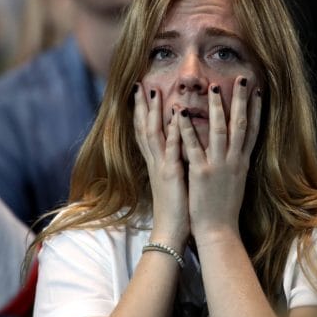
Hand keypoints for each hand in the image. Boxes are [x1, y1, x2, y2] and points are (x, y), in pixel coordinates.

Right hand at [134, 84, 189, 249]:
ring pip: (154, 134)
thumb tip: (176, 148)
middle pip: (144, 128)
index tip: (142, 92)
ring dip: (153, 112)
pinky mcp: (171, 175)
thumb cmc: (176, 208)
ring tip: (154, 91)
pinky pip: (171, 150)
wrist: (171, 232)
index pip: (146, 133)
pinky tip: (175, 116)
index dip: (142, 112)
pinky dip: (172, 131)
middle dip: (142, 106)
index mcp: (157, 163)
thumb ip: (171, 163)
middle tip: (140, 84)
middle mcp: (156, 162)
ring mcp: (162, 167)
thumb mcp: (173, 180)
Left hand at [178, 77, 262, 240]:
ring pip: (219, 131)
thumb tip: (240, 148)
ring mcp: (218, 166)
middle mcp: (234, 161)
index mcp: (242, 162)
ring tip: (213, 87)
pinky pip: (193, 146)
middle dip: (241, 100)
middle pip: (240, 125)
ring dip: (216, 108)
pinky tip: (180, 113)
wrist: (219, 230)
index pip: (252, 130)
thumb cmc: (226, 207)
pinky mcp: (201, 173)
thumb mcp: (237, 181)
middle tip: (242, 78)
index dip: (255, 109)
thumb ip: (237, 162)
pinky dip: (186, 129)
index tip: (257, 90)